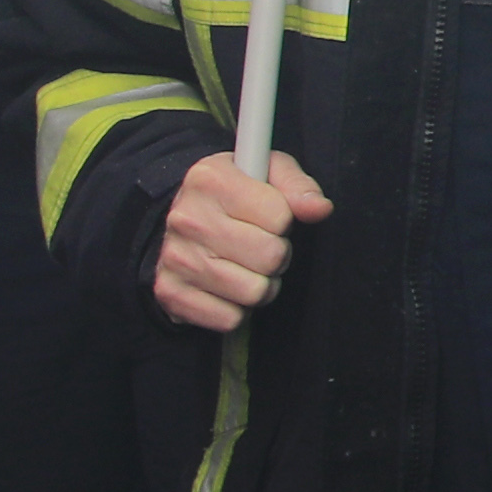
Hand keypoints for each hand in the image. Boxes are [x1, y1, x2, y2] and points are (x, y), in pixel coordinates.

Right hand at [156, 150, 328, 332]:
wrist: (180, 223)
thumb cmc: (233, 196)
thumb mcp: (267, 172)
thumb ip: (298, 186)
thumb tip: (320, 208)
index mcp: (209, 179)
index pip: (280, 216)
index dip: (284, 221)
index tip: (269, 218)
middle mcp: (187, 218)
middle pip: (270, 257)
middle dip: (277, 255)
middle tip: (262, 246)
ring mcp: (175, 258)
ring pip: (254, 292)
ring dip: (262, 285)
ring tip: (248, 267)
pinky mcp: (171, 293)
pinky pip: (230, 318)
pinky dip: (238, 309)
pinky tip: (228, 287)